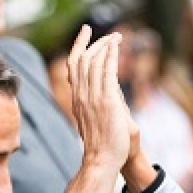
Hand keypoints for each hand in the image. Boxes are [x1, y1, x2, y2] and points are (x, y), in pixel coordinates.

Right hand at [67, 25, 132, 168]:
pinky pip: (106, 73)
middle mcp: (82, 96)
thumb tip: (105, 97)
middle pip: (82, 59)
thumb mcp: (93, 122)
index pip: (74, 66)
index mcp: (78, 99)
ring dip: (106, 46)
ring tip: (117, 36)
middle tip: (110, 33)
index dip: (79, 46)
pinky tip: (116, 46)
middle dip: (95, 42)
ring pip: (94, 63)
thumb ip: (96, 106)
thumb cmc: (102, 146)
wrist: (102, 160)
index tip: (86, 32)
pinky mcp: (106, 102)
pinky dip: (110, 56)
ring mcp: (92, 98)